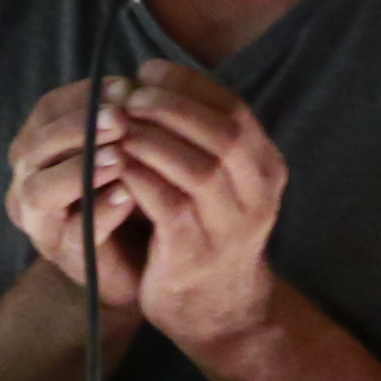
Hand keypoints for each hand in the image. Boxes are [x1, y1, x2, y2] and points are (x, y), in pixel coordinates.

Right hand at [0, 79, 161, 336]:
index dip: (81, 95)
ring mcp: (43, 225)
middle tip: (119, 118)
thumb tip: (134, 84)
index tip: (124, 86)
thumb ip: (123, 119)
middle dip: (76, 128)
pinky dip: (99, 212)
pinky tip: (127, 195)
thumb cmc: (131, 193)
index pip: (46, 111)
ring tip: (119, 157)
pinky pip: (73, 234)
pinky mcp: (67, 258)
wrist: (145, 259)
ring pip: (39, 192)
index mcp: (40, 151)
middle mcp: (29, 185)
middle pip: (33, 148)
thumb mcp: (127, 147)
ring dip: (80, 169)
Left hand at [92, 62, 294, 354]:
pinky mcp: (194, 251)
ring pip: (195, 168)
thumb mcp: (223, 181)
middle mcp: (258, 195)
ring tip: (117, 126)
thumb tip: (153, 77)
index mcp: (267, 168)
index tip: (149, 70)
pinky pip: (165, 203)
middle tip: (130, 95)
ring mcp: (229, 226)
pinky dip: (137, 176)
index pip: (235, 110)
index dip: (189, 84)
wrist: (217, 309)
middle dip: (171, 107)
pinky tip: (114, 164)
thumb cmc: (208, 230)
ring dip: (150, 140)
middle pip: (222, 134)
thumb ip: (202, 137)